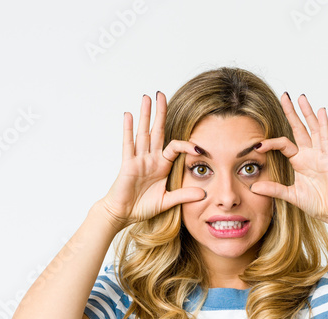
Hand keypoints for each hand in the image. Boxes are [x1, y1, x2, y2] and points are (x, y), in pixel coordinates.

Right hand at [99, 92, 204, 231]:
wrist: (124, 214)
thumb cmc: (142, 207)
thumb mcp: (167, 201)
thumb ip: (184, 196)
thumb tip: (204, 194)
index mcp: (161, 165)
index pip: (175, 148)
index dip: (187, 145)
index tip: (199, 148)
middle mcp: (150, 158)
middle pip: (157, 131)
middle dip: (160, 113)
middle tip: (162, 95)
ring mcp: (138, 159)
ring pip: (143, 133)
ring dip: (146, 115)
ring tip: (147, 97)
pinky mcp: (128, 164)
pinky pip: (128, 144)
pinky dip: (128, 130)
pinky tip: (129, 115)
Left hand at [249, 92, 327, 231]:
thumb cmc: (317, 203)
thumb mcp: (291, 195)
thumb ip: (273, 189)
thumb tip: (254, 188)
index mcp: (299, 162)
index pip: (282, 144)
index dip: (270, 143)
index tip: (257, 145)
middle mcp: (309, 154)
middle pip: (298, 128)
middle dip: (291, 112)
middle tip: (284, 96)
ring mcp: (320, 153)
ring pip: (312, 128)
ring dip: (307, 112)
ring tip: (301, 97)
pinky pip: (325, 137)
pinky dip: (323, 124)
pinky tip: (321, 111)